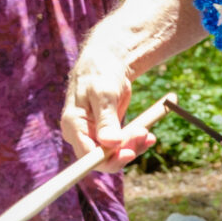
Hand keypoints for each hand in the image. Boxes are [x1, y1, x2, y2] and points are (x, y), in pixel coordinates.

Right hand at [61, 47, 154, 170]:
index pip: (87, 155)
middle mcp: (80, 134)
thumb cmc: (100, 73)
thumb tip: (110, 145)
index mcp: (73, 125)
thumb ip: (106, 120)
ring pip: (114, 154)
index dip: (109, 159)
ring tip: (148, 134)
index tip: (130, 152)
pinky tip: (147, 135)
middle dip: (125, 150)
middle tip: (144, 134)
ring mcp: (93, 135)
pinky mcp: (105, 134)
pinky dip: (135, 142)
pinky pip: (120, 146)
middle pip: (103, 157)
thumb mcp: (103, 93)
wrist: (105, 62)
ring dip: (133, 146)